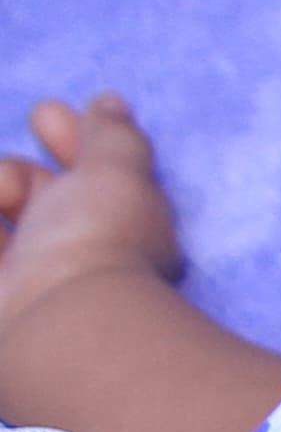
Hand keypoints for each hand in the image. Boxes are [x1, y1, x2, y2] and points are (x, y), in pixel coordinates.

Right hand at [0, 95, 183, 332]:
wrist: (57, 327)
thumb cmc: (98, 243)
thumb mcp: (118, 173)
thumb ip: (113, 136)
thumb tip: (109, 103)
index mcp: (113, 226)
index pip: (87, 174)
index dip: (70, 138)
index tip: (49, 114)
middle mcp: (68, 256)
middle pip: (29, 194)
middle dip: (16, 172)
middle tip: (17, 179)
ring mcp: (22, 281)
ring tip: (2, 201)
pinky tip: (1, 231)